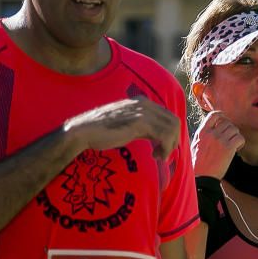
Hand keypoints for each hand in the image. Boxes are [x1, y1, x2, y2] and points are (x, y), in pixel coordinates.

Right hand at [63, 97, 179, 158]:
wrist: (83, 131)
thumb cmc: (102, 131)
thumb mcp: (127, 125)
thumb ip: (142, 127)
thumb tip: (157, 137)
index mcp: (142, 102)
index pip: (168, 116)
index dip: (170, 134)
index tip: (161, 148)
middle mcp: (144, 103)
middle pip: (174, 121)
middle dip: (173, 140)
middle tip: (163, 154)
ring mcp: (142, 111)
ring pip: (172, 128)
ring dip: (169, 146)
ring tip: (159, 157)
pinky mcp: (139, 122)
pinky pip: (164, 135)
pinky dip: (165, 148)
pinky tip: (156, 156)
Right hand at [191, 110, 244, 178]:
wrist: (201, 177)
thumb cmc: (197, 164)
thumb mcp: (195, 145)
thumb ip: (202, 135)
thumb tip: (210, 128)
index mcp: (202, 132)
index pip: (214, 115)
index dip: (222, 116)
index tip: (225, 120)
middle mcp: (211, 134)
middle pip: (227, 122)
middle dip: (230, 129)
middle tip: (230, 138)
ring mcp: (220, 140)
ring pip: (234, 129)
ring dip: (236, 135)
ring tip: (233, 144)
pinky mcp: (228, 148)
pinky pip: (240, 138)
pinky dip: (241, 142)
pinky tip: (237, 149)